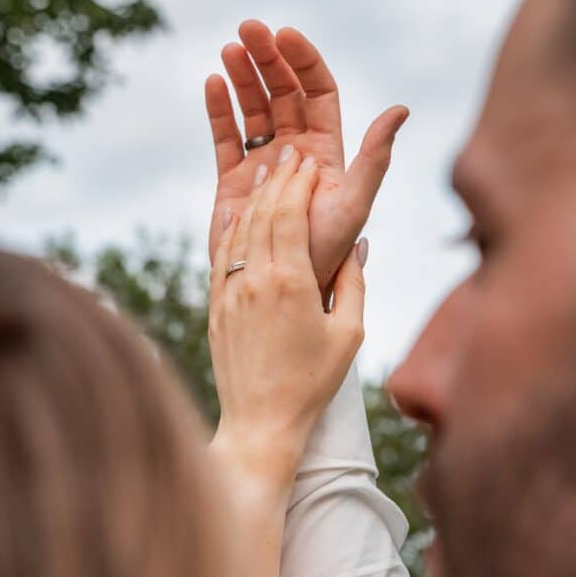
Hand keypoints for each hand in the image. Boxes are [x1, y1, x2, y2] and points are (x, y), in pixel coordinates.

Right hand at [206, 20, 407, 290]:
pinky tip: (213, 83)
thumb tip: (401, 109)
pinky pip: (226, 137)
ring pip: (252, 108)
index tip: (285, 36)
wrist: (283, 290)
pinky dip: (219, 110)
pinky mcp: (234, 181)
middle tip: (247, 29)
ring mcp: (263, 163)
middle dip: (267, 59)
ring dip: (242, 76)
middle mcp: (295, 151)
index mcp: (327, 150)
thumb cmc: (327, 253)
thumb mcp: (356, 203)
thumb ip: (376, 157)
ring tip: (229, 49)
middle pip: (282, 92)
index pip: (317, 92)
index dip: (303, 61)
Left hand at [209, 146, 366, 496]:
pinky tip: (234, 212)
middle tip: (288, 154)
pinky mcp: (216, 308)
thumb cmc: (312, 383)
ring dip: (251, 197)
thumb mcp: (348, 334)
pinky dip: (229, 229)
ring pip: (238, 231)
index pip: (290, 215)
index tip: (307, 161)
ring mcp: (230, 293)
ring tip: (262, 170)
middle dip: (277, 179)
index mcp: (292, 283)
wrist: (260, 422)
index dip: (298, 183)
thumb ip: (354, 284)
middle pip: (263, 213)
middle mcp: (255, 280)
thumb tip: (359, 246)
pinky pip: (221, 257)